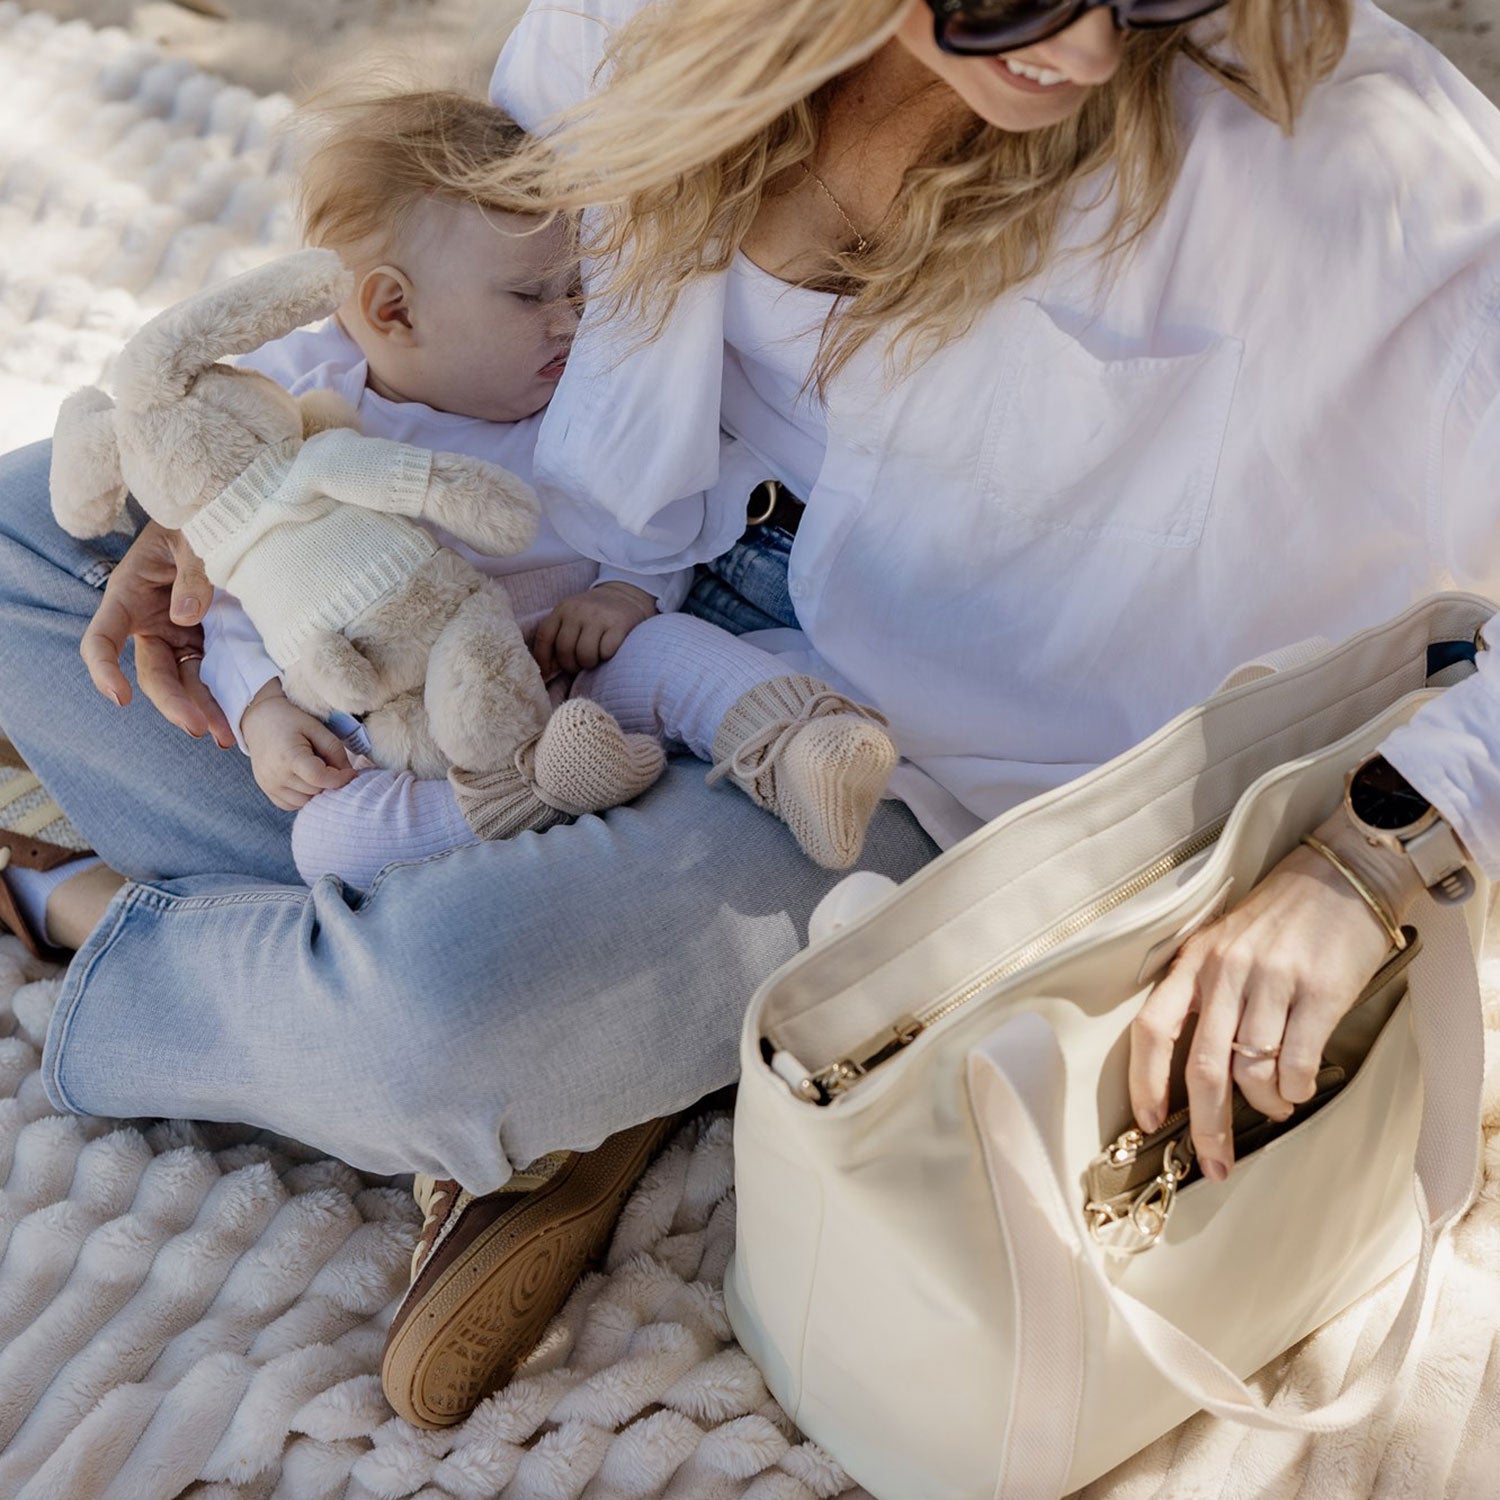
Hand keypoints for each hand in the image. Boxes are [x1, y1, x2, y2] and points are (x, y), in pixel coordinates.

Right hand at [79, 520, 234, 746]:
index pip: (102, 638)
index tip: (120, 697)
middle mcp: (152, 621)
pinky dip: (225, 697)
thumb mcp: (194, 534)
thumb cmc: (202, 513)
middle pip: (153, 673)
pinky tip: (241, 719)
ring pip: (186, 682)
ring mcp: (182, 634)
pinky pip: (213, 675)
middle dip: (175, 704)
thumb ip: (193, 572)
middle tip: (201, 729)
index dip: (104, 668)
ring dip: (204, 710)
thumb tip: (185, 617)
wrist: (234, 512)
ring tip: (227, 737)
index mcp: (131, 593)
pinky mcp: (210, 641)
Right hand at [241, 681, 355, 810]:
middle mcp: (276, 776)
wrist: (259, 720)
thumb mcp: (316, 728)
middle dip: (329, 782)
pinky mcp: (267, 791)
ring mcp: (269, 786)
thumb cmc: (290, 721)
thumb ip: (335, 751)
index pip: (319, 778)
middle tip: (329, 765)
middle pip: (315, 791)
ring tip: (315, 770)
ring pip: (306, 802)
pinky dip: (304, 796)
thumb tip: (349, 775)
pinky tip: (304, 779)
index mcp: (289, 757)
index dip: (340, 778)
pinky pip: (293, 804)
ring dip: (317, 791)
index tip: (350, 772)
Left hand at [533, 582, 655, 676]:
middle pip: (565, 650)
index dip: (543, 658)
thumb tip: (548, 668)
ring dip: (588, 663)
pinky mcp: (619, 624)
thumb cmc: (593, 614)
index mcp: (562, 609)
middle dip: (570, 665)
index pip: (545, 637)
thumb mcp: (571, 616)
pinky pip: (606, 652)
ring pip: (585, 654)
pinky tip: (607, 651)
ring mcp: (599, 617)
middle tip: (579, 665)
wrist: (625, 594)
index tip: (548, 672)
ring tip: (593, 659)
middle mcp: (578, 611)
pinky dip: (606, 657)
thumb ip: (558, 635)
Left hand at [1128, 811, 1421, 1181]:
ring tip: (1277, 1104)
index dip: (1145, 1081)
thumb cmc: (1283, 914)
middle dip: (1206, 1127)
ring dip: (1265, 1104)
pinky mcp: (1320, 992)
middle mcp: (1226, 971)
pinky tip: (1301, 1086)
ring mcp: (1272, 981)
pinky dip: (1297, 1088)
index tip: (1149, 1123)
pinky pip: (1298, 1063)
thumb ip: (1207, 992)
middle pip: (1202, 1068)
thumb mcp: (1226, 940)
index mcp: (1195, 959)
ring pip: (1253, 1071)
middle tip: (1215, 1164)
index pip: (1153, 1027)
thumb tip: (1199, 1069)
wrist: (1346, 870)